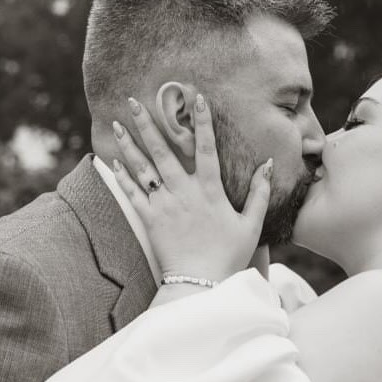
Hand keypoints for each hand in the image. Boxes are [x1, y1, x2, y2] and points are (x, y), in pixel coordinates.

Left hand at [111, 95, 272, 280]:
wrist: (199, 284)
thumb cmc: (228, 256)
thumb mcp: (251, 225)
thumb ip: (259, 193)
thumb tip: (267, 164)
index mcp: (210, 191)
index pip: (206, 148)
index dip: (203, 122)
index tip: (197, 97)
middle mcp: (184, 192)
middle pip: (164, 150)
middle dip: (149, 123)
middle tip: (135, 100)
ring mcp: (164, 205)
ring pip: (143, 168)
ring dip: (129, 144)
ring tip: (116, 124)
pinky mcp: (149, 220)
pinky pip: (132, 194)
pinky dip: (122, 176)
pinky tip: (114, 159)